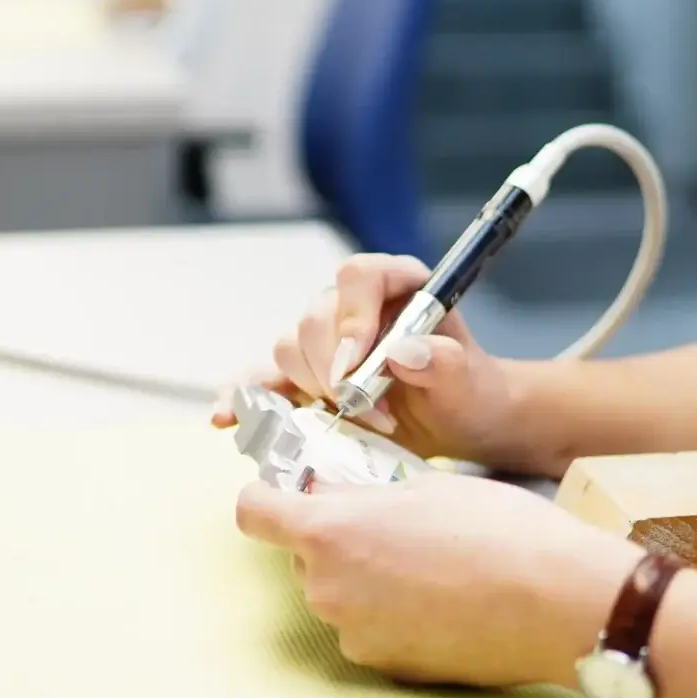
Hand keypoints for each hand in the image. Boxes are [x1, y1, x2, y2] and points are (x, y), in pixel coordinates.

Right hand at [211, 254, 531, 469]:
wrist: (459, 422)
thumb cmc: (469, 391)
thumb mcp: (469, 380)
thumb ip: (446, 362)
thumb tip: (403, 352)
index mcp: (395, 284)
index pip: (358, 275)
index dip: (352, 316)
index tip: (359, 364)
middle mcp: (352, 305)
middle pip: (314, 318)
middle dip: (333, 370)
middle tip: (367, 410)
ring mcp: (324, 340)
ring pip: (288, 349)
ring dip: (311, 390)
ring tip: (354, 422)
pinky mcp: (303, 378)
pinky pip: (261, 380)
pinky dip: (243, 398)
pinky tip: (227, 418)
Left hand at [235, 471, 642, 688]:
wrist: (557, 602)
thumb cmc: (498, 530)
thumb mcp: (423, 486)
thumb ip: (362, 494)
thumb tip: (329, 496)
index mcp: (329, 533)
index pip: (254, 513)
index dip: (271, 498)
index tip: (294, 493)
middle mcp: (327, 591)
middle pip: (303, 557)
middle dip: (334, 539)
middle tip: (393, 524)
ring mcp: (355, 636)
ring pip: (339, 594)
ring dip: (366, 578)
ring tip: (431, 563)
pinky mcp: (388, 668)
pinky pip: (371, 630)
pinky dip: (393, 615)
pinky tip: (444, 601)